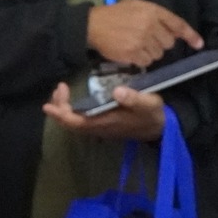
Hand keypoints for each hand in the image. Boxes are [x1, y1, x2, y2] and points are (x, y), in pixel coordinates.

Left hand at [43, 82, 166, 141]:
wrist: (161, 127)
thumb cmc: (153, 113)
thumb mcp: (148, 103)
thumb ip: (134, 98)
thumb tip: (117, 91)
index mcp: (106, 123)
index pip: (77, 122)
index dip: (62, 112)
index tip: (56, 96)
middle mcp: (99, 128)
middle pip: (70, 124)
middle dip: (60, 108)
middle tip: (59, 88)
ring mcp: (100, 128)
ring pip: (74, 124)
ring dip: (64, 110)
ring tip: (61, 92)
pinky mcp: (103, 125)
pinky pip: (80, 122)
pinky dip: (72, 111)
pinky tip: (72, 101)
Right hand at [86, 0, 202, 68]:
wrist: (94, 25)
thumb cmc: (116, 14)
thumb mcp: (138, 7)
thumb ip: (156, 16)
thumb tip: (174, 31)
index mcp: (153, 11)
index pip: (177, 24)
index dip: (190, 35)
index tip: (199, 44)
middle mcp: (150, 25)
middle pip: (168, 42)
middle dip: (160, 43)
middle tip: (146, 38)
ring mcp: (143, 40)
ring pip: (158, 54)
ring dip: (150, 52)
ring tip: (135, 44)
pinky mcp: (134, 53)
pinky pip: (146, 62)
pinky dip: (140, 60)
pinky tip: (130, 52)